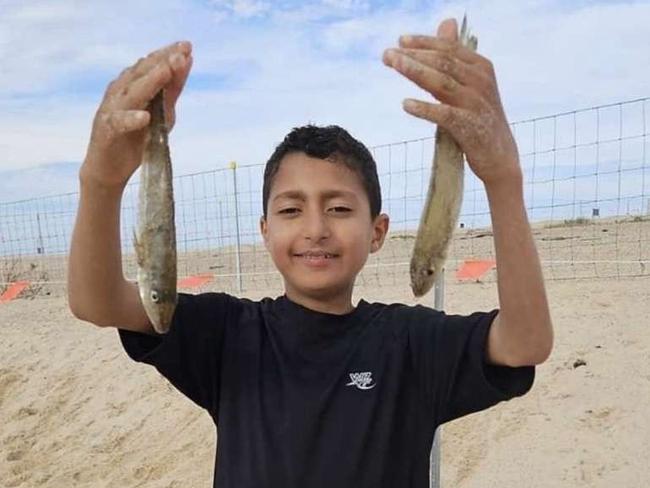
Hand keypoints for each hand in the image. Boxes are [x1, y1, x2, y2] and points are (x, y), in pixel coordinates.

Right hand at [81, 41, 192, 189]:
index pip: (151, 66)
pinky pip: (119, 123)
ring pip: (131, 92)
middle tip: (180, 52)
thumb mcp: (161, 114)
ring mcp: (112, 110)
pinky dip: (131, 119)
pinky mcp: (106, 130)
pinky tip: (145, 117)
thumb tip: (186, 64)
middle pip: (141, 73)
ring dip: (150, 82)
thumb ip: (171, 92)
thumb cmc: (136, 138)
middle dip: (162, 62)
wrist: (110, 169)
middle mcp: (120, 92)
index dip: (168, 54)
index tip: (186, 46)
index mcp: (133, 85)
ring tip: (166, 71)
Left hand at [382, 18, 521, 187]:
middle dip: (413, 56)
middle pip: (443, 63)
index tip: (400, 41)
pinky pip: (445, 115)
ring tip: (394, 66)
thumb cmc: (479, 117)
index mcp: (481, 67)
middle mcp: (481, 82)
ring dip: (415, 72)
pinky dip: (425, 108)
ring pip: (442, 83)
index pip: (449, 49)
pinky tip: (406, 104)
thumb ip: (453, 57)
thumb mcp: (468, 83)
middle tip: (387, 55)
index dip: (424, 43)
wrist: (500, 156)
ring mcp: (476, 104)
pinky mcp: (470, 128)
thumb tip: (446, 23)